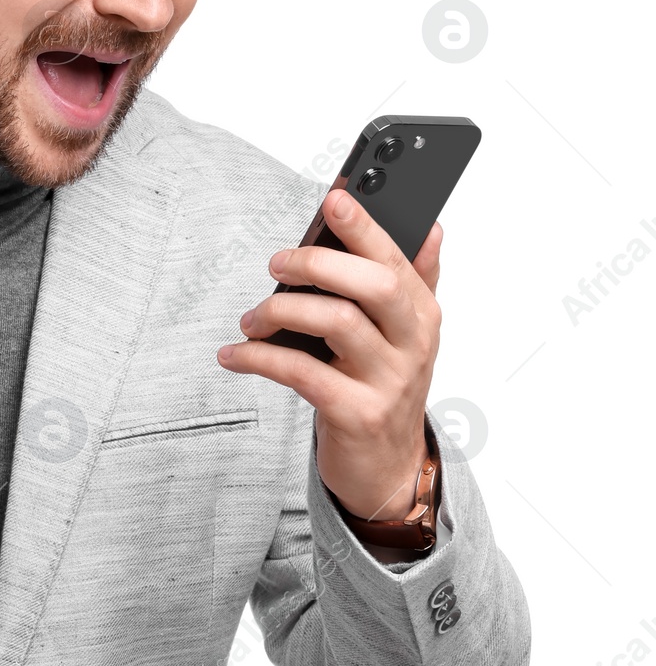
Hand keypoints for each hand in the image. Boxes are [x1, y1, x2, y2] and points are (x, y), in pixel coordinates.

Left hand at [216, 188, 440, 521]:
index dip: (366, 226)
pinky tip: (234, 354)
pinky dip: (259, 358)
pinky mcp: (357, 415)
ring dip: (279, 311)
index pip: (397, 259)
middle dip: (318, 263)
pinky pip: (301, 373)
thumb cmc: (384, 385)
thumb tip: (432, 226)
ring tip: (250, 319)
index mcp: (423, 314)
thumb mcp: (406, 334)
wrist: (387, 467)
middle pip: (374, 284)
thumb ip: (416, 280)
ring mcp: (388, 381)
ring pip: (335, 322)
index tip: (334, 198)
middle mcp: (413, 344)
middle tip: (275, 263)